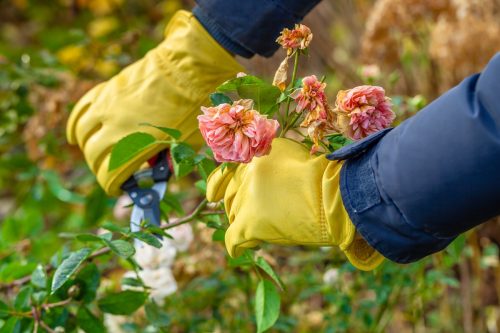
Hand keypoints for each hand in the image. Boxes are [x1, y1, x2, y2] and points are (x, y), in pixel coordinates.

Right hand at [66, 10, 243, 195]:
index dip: (112, 185)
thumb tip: (161, 172)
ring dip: (86, 147)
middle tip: (111, 172)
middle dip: (100, 169)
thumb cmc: (193, 107)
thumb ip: (171, 161)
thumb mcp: (187, 142)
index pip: (110, 174)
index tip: (117, 188)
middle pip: (93, 155)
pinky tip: (76, 134)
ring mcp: (108, 106)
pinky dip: (76, 124)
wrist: (189, 68)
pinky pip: (82, 109)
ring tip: (96, 154)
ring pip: (82, 133)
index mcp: (136, 144)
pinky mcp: (108, 90)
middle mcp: (115, 126)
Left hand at [207, 138, 383, 270]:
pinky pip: (233, 238)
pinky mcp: (249, 224)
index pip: (225, 173)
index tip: (212, 195)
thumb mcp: (292, 152)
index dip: (218, 185)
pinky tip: (239, 248)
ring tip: (259, 227)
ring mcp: (246, 200)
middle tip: (252, 213)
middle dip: (238, 206)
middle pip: (230, 197)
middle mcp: (245, 177)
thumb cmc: (320, 175)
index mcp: (254, 158)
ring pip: (233, 216)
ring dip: (242, 222)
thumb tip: (258, 163)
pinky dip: (235, 245)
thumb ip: (268, 157)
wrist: (333, 196)